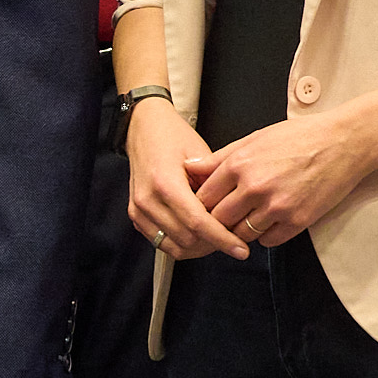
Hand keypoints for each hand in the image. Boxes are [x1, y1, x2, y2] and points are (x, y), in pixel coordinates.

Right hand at [125, 99, 241, 257]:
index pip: (198, 223)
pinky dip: (182, 244)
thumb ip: (216, 186)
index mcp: (165, 182)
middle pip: (188, 240)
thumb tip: (235, 214)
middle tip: (233, 239)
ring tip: (216, 237)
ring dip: (199, 248)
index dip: (222, 239)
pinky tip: (198, 234)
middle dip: (214, 244)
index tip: (240, 249)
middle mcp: (148, 199)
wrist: (144, 128)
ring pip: (175, 248)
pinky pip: (162, 243)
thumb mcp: (202, 154)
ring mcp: (139, 210)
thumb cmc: (173, 136)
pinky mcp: (136, 216)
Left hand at [190, 101, 377, 249]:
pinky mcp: (298, 220)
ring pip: (241, 235)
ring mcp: (277, 206)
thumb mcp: (254, 138)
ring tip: (247, 220)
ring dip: (241, 231)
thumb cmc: (299, 136)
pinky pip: (268, 241)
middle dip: (217, 222)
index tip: (204, 208)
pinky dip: (266, 236)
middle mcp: (255, 187)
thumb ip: (220, 157)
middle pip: (218, 220)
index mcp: (240, 164)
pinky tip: (270, 222)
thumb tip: (189, 168)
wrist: (344, 142)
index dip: (201, 206)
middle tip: (221, 221)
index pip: (203, 198)